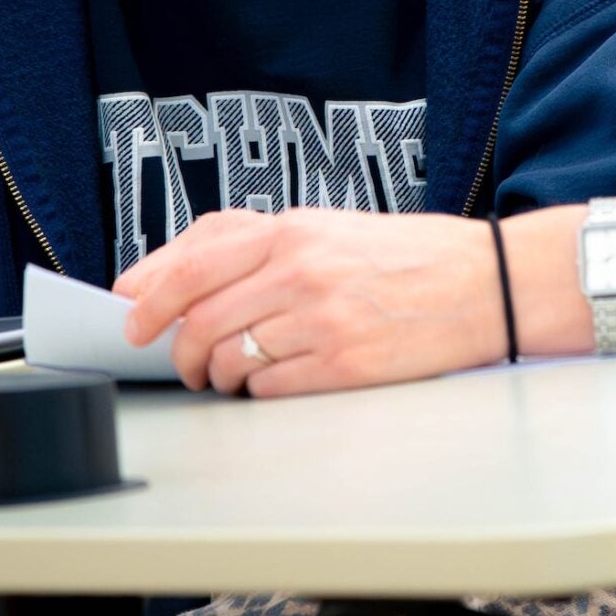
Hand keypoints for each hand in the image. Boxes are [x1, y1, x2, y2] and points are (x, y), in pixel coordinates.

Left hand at [112, 206, 506, 395]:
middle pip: (199, 321)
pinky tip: (276, 378)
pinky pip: (269, 388)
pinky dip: (258, 390)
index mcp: (290, 230)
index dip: (147, 299)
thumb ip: (251, 243)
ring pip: (229, 359)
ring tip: (231, 373)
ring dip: (217, 375)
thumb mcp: (324, 226)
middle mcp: (300, 271)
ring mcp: (321, 320)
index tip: (130, 319)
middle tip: (182, 363)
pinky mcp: (344, 366)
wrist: (484, 283)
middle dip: (178, 352)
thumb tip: (168, 272)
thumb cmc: (403, 255)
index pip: (190, 267)